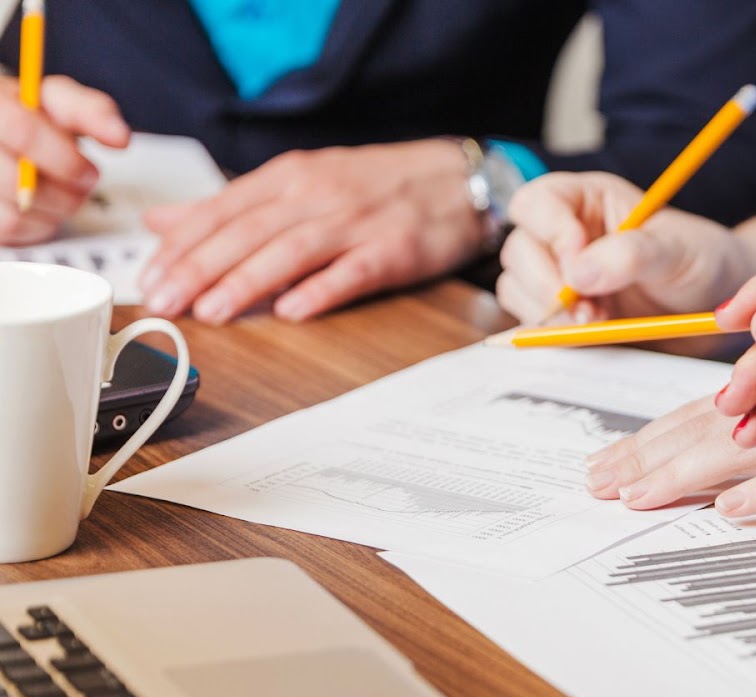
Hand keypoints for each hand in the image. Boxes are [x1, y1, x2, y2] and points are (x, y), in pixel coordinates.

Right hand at [0, 75, 129, 244]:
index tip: (90, 171)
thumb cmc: (34, 117)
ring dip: (57, 205)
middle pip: (20, 178)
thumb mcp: (61, 102)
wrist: (9, 134)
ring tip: (65, 190)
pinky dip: (40, 222)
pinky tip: (46, 205)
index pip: (22, 131)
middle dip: (67, 185)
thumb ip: (92, 111)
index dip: (65, 158)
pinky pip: (13, 226)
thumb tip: (119, 136)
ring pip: (19, 206)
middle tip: (84, 181)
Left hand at [140, 140, 484, 323]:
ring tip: (211, 311)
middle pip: (247, 232)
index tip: (149, 279)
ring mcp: (356, 222)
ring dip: (246, 282)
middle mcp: (318, 194)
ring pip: (290, 252)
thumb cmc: (379, 186)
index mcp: (290, 176)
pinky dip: (319, 290)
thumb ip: (233, 207)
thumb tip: (164, 222)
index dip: (181, 247)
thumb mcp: (301, 182)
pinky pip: (351, 271)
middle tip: (164, 302)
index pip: (221, 211)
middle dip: (199, 268)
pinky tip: (290, 312)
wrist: (458, 181)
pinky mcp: (393, 250)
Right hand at [497, 171, 755, 323]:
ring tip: (600, 320)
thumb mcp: (676, 250)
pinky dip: (554, 332)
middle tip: (589, 310)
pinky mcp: (563, 313)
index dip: (550, 231)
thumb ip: (631, 254)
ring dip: (551, 312)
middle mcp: (564, 233)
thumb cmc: (701, 261)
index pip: (538, 202)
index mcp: (587, 199)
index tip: (579, 263)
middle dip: (548, 283)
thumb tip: (578, 272)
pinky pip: (533, 322)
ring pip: (519, 287)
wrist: (717, 306)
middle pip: (520, 249)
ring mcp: (560, 275)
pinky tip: (594, 332)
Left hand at [585, 398, 755, 509]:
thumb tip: (719, 476)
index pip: (706, 417)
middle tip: (598, 483)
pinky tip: (733, 509)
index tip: (609, 469)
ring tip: (642, 496)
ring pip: (751, 440)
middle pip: (712, 424)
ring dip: (694, 468)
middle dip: (652, 454)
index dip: (655, 440)